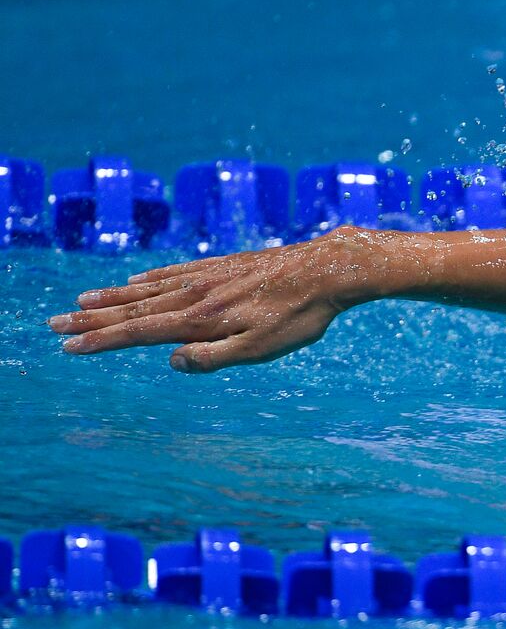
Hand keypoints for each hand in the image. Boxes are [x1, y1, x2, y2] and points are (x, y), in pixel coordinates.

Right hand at [48, 227, 383, 372]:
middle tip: (54, 323)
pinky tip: (138, 281)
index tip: (68, 345)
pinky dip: (150, 279)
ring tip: (82, 301)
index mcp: (200, 320)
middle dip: (93, 318)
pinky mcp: (224, 267)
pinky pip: (175, 273)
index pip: (139, 332)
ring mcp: (209, 277)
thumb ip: (213, 358)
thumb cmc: (298, 317)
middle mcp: (196, 295)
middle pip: (134, 309)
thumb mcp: (260, 349)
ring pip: (149, 289)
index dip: (102, 340)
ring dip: (113, 297)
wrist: (328, 269)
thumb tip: (172, 361)